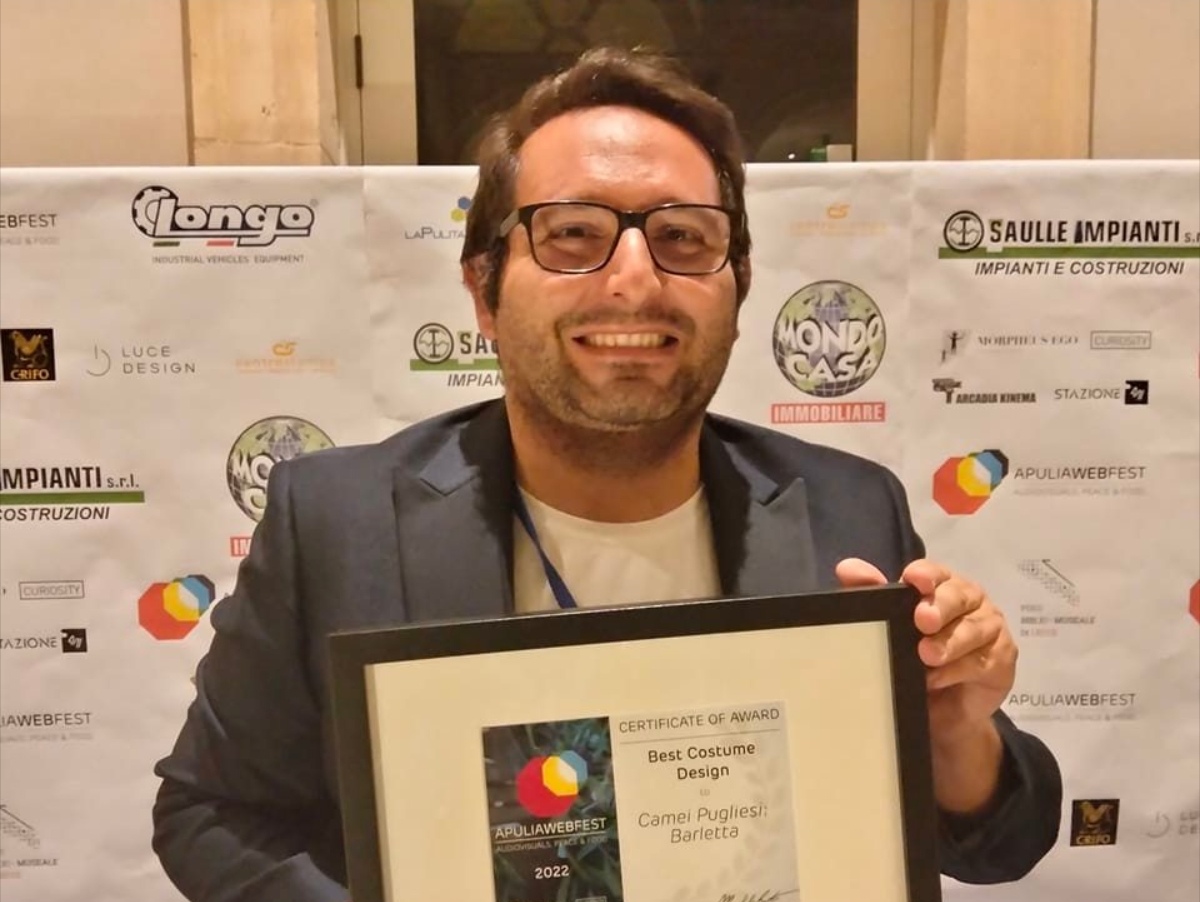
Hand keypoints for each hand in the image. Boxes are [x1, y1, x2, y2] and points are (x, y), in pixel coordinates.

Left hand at [837, 557, 1016, 811]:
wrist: (942, 708)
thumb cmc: (917, 657)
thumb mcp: (891, 627)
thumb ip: (872, 594)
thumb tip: (846, 568)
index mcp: (941, 586)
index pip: (935, 572)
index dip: (925, 574)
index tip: (912, 579)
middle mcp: (969, 600)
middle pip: (959, 595)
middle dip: (940, 606)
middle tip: (921, 620)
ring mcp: (990, 627)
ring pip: (973, 629)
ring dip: (949, 642)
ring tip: (926, 655)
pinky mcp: (1002, 658)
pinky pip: (982, 661)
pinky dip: (958, 670)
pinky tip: (938, 678)